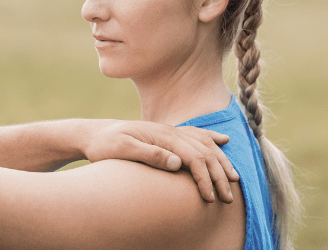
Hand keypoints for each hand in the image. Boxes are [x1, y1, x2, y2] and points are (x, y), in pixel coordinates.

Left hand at [81, 119, 238, 202]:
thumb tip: (176, 162)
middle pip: (204, 152)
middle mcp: (170, 131)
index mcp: (162, 135)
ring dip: (221, 160)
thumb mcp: (122, 149)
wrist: (93, 134)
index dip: (204, 178)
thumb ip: (149, 154)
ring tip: (234, 177)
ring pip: (205, 144)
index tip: (210, 198)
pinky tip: (223, 140)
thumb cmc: (104, 145)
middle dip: (219, 175)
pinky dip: (212, 138)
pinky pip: (195, 135)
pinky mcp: (166, 134)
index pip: (193, 157)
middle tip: (229, 198)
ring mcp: (169, 131)